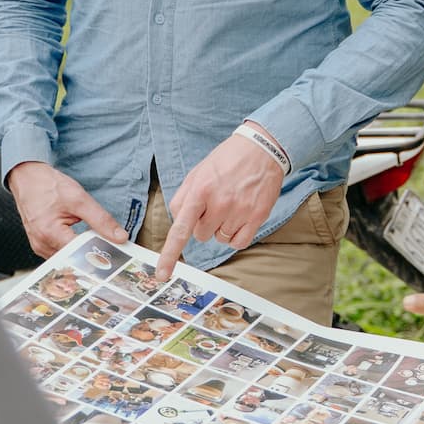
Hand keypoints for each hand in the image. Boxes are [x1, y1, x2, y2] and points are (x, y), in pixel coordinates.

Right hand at [7, 161, 127, 256]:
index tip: (116, 251)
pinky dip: (72, 248)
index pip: (81, 253)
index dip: (100, 252)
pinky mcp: (40, 244)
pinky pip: (60, 252)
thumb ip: (101, 220)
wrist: (28, 177)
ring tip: (96, 242)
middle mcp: (42, 244)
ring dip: (82, 252)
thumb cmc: (48, 186)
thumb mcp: (79, 199)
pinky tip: (82, 241)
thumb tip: (119, 237)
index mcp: (50, 233)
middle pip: (74, 259)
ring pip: (67, 258)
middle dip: (92, 254)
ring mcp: (39, 246)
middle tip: (109, 248)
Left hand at [155, 131, 284, 279]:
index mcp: (200, 190)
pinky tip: (239, 218)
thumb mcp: (198, 172)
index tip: (162, 274)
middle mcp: (219, 203)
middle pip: (200, 235)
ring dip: (221, 228)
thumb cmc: (227, 160)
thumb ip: (183, 197)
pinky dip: (235, 236)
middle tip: (214, 204)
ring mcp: (239, 211)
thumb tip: (178, 220)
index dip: (169, 254)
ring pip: (219, 239)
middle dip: (203, 223)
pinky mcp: (257, 216)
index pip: (180, 229)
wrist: (262, 149)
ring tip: (230, 204)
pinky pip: (238, 242)